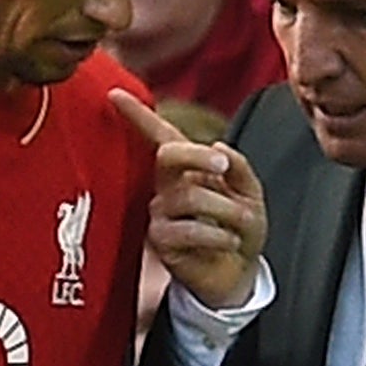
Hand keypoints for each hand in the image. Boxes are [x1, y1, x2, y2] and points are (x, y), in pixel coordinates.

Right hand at [110, 89, 266, 311]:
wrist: (238, 272)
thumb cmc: (240, 228)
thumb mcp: (250, 192)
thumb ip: (239, 167)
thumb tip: (216, 145)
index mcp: (185, 169)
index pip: (160, 136)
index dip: (138, 115)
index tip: (115, 94)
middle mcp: (166, 187)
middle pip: (169, 155)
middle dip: (198, 155)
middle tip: (223, 165)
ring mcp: (160, 213)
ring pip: (189, 196)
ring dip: (227, 208)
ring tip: (242, 222)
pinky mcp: (160, 241)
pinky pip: (188, 229)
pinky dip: (218, 233)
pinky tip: (229, 240)